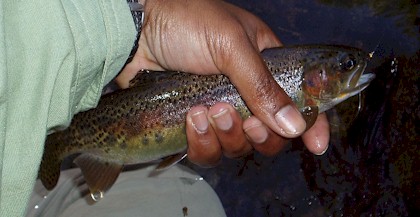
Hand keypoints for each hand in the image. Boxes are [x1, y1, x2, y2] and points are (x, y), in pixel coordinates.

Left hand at [117, 0, 329, 166]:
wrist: (136, 30)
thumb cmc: (187, 22)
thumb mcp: (231, 45)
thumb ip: (263, 85)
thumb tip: (294, 125)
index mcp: (265, 66)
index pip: (299, 100)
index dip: (311, 124)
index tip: (315, 145)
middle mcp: (246, 93)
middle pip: (269, 135)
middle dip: (260, 134)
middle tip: (247, 119)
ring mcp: (219, 111)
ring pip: (238, 147)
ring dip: (228, 136)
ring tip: (209, 111)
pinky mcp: (194, 125)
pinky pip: (208, 151)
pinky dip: (202, 142)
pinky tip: (192, 119)